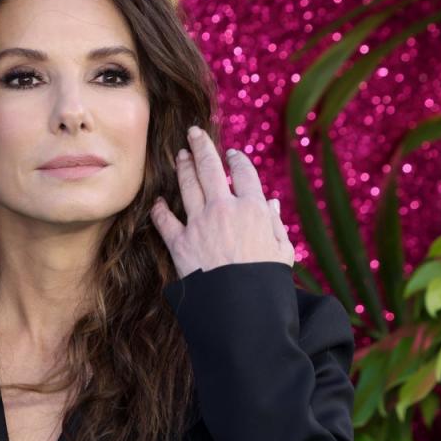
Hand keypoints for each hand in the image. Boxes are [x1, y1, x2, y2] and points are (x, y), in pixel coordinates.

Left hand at [149, 126, 294, 278]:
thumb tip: (272, 206)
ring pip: (187, 186)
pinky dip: (160, 211)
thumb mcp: (282, 253)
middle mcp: (224, 209)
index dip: (237, 160)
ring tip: (180, 155)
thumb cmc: (267, 282)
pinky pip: (165, 221)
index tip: (232, 154)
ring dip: (182, 167)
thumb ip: (276, 226)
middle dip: (201, 146)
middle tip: (193, 132)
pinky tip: (158, 202)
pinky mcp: (180, 243)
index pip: (244, 174)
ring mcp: (199, 224)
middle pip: (210, 168)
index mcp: (254, 209)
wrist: (242, 308)